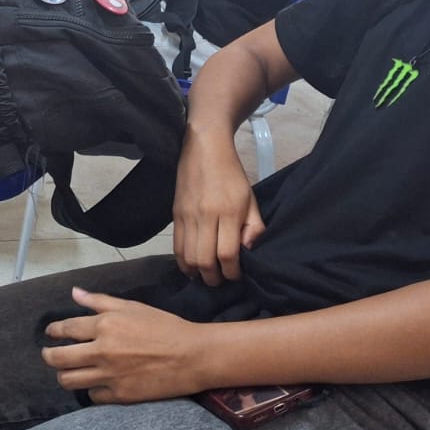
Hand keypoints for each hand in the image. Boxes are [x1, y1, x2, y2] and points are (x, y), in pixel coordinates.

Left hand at [41, 289, 210, 403]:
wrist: (191, 356)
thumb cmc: (164, 326)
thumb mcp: (132, 306)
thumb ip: (99, 301)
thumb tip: (75, 292)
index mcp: (104, 325)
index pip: (65, 329)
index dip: (53, 331)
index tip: (50, 333)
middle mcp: (102, 351)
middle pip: (58, 358)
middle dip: (48, 356)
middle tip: (49, 354)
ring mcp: (110, 375)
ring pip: (69, 380)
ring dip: (63, 375)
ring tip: (66, 371)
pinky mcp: (120, 395)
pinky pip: (92, 396)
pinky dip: (90, 390)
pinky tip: (94, 383)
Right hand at [172, 128, 265, 286]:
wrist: (204, 149)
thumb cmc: (232, 175)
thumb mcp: (250, 199)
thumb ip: (253, 227)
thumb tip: (248, 252)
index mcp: (228, 212)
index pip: (227, 254)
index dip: (232, 272)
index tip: (237, 276)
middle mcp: (206, 216)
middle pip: (205, 260)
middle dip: (214, 278)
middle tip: (221, 281)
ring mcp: (187, 216)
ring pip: (188, 256)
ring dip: (198, 273)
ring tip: (207, 275)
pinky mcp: (175, 214)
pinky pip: (176, 246)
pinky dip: (183, 262)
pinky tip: (192, 266)